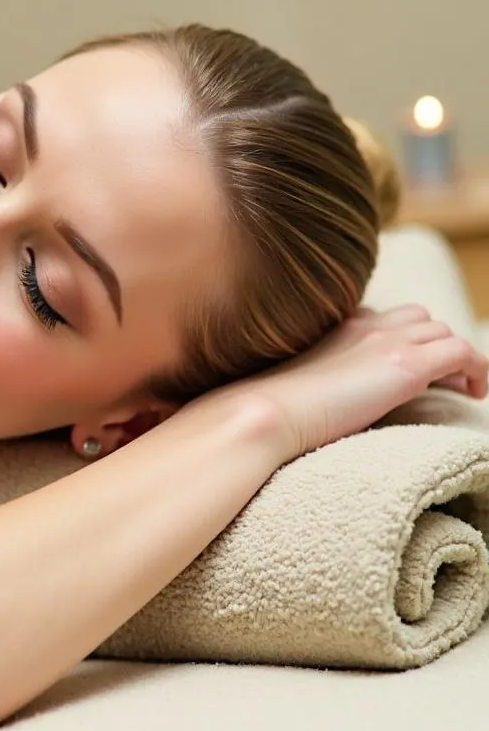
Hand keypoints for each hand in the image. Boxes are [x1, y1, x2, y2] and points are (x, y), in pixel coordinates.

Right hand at [211, 305, 487, 459]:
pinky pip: (463, 352)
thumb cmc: (267, 411)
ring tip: (461, 389)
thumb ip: (312, 380)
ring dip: (456, 359)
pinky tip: (474, 394)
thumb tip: (312, 404)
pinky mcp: (406, 367)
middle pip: (418, 318)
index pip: (380, 317)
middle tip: (441, 381)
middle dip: (433, 345)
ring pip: (444, 331)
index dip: (397, 340)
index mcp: (334, 328)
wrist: (264, 413)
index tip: (398, 370)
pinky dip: (477, 370)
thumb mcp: (292, 384)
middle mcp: (363, 325)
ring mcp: (386, 342)